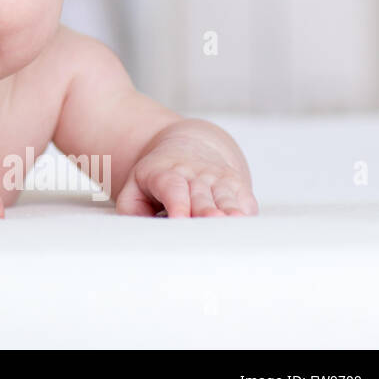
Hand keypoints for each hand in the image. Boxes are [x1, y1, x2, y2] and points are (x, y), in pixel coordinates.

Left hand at [116, 137, 258, 217]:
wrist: (192, 144)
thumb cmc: (158, 176)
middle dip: (204, 213)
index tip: (179, 219)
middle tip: (205, 230)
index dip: (177, 203)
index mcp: (166, 174)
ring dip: (230, 214)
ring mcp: (219, 180)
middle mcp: (195, 176)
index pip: (172, 187)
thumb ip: (131, 209)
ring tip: (233, 226)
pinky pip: (246, 204)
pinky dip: (247, 217)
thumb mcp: (135, 186)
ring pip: (227, 200)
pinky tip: (248, 229)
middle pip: (201, 198)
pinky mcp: (239, 188)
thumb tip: (140, 233)